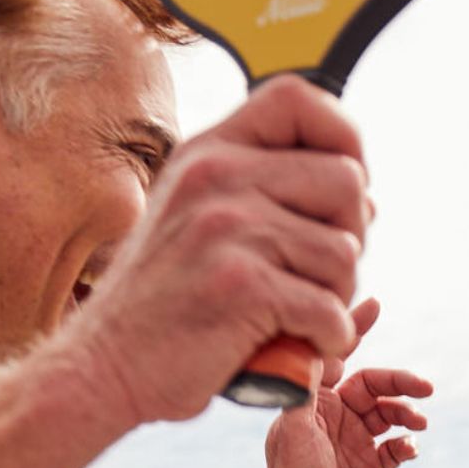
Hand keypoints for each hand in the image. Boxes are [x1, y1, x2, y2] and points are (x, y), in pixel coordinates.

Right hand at [52, 76, 374, 427]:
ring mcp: (225, 229)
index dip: (343, 136)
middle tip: (317, 278)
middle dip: (351, 238)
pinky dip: (328, 340)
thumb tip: (366, 197)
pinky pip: (329, 309)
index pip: (298, 98)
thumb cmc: (161, 306)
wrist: (101, 369)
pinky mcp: (240, 286)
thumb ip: (264, 197)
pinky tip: (302, 349)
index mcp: (206, 154)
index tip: (340, 191)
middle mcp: (214, 177)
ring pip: (345, 252)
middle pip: (346, 181)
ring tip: (299, 319)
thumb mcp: (195, 225)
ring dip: (337, 298)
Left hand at [254, 298, 429, 467]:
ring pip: (392, 415)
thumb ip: (306, 384)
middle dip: (401, 382)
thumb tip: (314, 341)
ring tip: (417, 424)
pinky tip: (409, 451)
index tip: (375, 305)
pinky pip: (398, 449)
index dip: (356, 330)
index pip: (341, 358)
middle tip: (425, 387)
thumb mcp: (294, 424)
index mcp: (315, 402)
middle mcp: (336, 419)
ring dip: (408, 413)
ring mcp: (355, 444)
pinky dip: (408, 446)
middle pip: (376, 386)